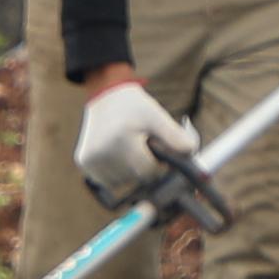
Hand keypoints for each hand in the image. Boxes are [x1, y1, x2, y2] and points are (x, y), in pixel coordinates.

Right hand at [74, 75, 207, 213]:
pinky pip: (108, 181)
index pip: (149, 171)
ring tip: (129, 149)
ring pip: (122, 183)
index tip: (156, 151)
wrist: (105, 95)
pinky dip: (116, 173)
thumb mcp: (159, 117)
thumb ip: (178, 139)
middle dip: (144, 167)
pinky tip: (116, 155)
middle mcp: (102, 151)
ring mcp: (90, 159)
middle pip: (136, 179)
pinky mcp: (83, 162)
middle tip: (142, 147)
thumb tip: (195, 164)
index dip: (158, 165)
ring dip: (130, 172)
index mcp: (121, 139)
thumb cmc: (136, 107)